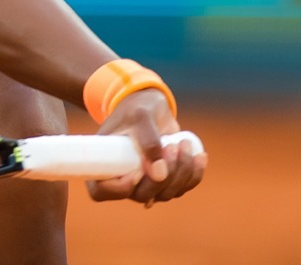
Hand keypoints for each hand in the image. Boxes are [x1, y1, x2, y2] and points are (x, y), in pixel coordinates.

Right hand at [85, 89, 207, 205]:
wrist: (151, 106)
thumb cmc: (137, 108)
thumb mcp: (140, 116)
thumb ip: (148, 141)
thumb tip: (159, 174)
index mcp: (103, 163)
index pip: (101, 191)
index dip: (118, 189)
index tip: (135, 172)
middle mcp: (122, 178)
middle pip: (141, 194)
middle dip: (162, 175)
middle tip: (170, 146)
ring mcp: (145, 182)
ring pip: (165, 193)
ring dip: (180, 172)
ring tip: (183, 143)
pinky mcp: (165, 181)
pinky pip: (182, 188)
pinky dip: (193, 174)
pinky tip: (199, 156)